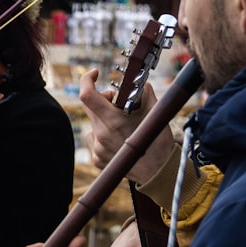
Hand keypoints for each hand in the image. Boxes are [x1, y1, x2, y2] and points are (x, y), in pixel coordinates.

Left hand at [79, 69, 173, 184]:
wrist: (159, 172)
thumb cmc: (158, 142)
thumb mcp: (155, 113)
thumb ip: (144, 94)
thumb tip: (139, 83)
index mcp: (112, 121)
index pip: (87, 95)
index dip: (86, 80)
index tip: (94, 74)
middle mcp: (101, 135)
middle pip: (90, 108)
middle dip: (103, 99)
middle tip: (117, 101)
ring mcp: (98, 148)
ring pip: (93, 124)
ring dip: (104, 120)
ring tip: (123, 127)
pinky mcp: (97, 159)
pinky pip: (95, 141)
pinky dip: (104, 137)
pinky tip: (120, 141)